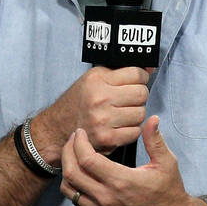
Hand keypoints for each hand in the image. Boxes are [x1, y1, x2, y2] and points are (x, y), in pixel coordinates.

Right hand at [32, 65, 155, 164]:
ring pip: (141, 113)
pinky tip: (120, 126)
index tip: (137, 82)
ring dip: (136, 114)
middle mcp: (99, 98)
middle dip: (139, 96)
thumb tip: (150, 67)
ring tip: (123, 113)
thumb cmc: (79, 102)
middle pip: (142, 94)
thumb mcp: (94, 79)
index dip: (141, 78)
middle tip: (129, 100)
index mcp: (97, 80)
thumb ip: (121, 72)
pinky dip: (131, 130)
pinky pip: (135, 131)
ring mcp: (103, 119)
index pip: (137, 74)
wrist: (56, 128)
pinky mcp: (106, 138)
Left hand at [59, 114, 206, 205]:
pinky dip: (74, 187)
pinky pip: (76, 203)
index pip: (86, 159)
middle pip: (71, 173)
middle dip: (67, 153)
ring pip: (69, 190)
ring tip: (74, 157)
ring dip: (67, 170)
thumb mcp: (167, 163)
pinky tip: (82, 176)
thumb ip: (155, 140)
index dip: (79, 143)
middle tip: (73, 141)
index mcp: (121, 181)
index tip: (81, 133)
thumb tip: (152, 119)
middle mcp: (107, 198)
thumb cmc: (170, 191)